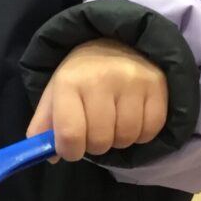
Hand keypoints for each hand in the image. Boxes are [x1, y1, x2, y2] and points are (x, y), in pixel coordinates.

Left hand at [26, 39, 167, 161]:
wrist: (114, 44)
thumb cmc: (81, 76)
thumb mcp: (55, 95)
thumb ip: (44, 126)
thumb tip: (51, 157)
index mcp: (69, 81)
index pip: (70, 134)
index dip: (70, 151)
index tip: (72, 149)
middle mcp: (101, 79)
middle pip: (100, 140)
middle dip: (94, 145)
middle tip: (93, 133)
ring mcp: (132, 81)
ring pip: (126, 137)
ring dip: (118, 140)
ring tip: (113, 124)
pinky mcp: (156, 85)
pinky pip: (150, 130)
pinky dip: (141, 134)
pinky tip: (132, 119)